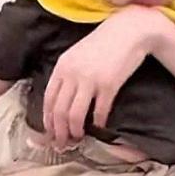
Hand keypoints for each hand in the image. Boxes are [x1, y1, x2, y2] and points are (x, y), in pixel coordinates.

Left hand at [43, 5, 160, 149]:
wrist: (127, 31)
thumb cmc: (102, 43)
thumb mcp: (77, 54)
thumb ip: (67, 74)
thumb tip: (60, 102)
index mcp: (62, 66)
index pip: (48, 99)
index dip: (47, 120)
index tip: (50, 133)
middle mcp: (73, 73)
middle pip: (59, 111)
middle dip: (59, 132)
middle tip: (63, 144)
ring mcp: (90, 80)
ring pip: (75, 115)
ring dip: (75, 131)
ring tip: (79, 137)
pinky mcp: (108, 85)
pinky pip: (99, 112)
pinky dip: (98, 123)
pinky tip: (99, 126)